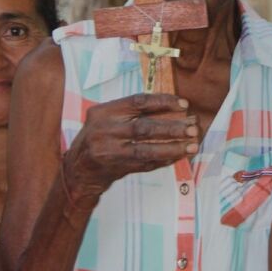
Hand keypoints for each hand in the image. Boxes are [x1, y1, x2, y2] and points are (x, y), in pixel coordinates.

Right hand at [63, 93, 198, 208]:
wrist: (78, 168)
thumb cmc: (99, 137)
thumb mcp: (107, 118)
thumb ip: (132, 112)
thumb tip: (174, 109)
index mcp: (104, 111)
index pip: (138, 102)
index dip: (163, 102)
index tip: (184, 105)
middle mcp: (104, 130)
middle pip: (143, 127)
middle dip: (172, 128)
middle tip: (193, 128)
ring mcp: (109, 151)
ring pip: (146, 150)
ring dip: (172, 147)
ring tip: (192, 145)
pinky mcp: (115, 168)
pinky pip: (145, 164)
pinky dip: (164, 159)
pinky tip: (179, 156)